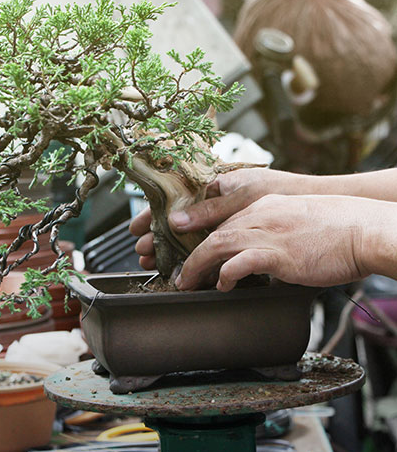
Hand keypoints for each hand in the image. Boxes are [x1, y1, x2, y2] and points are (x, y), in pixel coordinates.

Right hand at [129, 168, 297, 268]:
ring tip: (154, 263)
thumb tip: (174, 220)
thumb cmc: (279, 190)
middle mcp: (215, 202)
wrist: (316, 200)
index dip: (151, 216)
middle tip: (141, 254)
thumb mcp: (240, 196)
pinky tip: (184, 264)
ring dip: (170, 248)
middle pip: (176, 220)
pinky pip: (208, 243)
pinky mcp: (237, 233)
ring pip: (189, 235)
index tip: (135, 231)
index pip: (172, 200)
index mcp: (213, 186)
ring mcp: (225, 218)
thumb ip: (208, 211)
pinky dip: (193, 254)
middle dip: (157, 237)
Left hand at [175, 194, 394, 290]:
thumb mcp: (298, 221)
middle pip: (215, 233)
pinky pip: (242, 261)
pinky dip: (227, 274)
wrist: (366, 229)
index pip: (224, 222)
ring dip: (199, 265)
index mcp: (266, 206)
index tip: (194, 257)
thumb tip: (261, 258)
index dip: (204, 240)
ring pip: (219, 244)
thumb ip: (275, 232)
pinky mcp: (280, 252)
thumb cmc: (338, 229)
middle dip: (193, 256)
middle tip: (181, 275)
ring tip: (188, 282)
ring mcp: (270, 232)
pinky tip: (223, 285)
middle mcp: (262, 214)